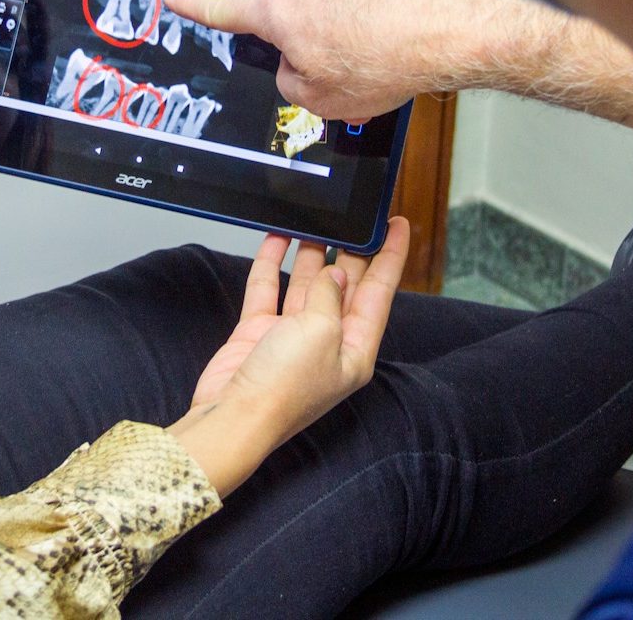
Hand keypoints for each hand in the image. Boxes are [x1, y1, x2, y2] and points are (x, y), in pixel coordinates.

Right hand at [166, 0, 558, 121]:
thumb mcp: (319, 100)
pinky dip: (375, 11)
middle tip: (340, 66)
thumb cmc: (386, 62)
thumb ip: (290, 82)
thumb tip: (295, 67)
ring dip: (347, 25)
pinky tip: (395, 32)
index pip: (226, 9)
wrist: (444, 32)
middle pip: (292, 14)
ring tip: (378, 51)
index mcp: (283, 13)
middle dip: (309, 39)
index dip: (197, 5)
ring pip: (331, 2)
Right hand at [167, 218, 409, 496]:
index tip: (398, 224)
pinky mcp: (260, 332)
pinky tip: (275, 238)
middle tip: (352, 216)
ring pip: (307, 283)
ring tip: (315, 219)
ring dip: (310, 252)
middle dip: (349, 250)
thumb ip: (330, 295)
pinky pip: (269, 289)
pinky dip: (272, 264)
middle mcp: (328, 341)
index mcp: (356, 348)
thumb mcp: (321, 331)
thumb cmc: (284, 389)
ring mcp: (293, 336)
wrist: (234, 416)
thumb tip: (334, 273)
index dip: (391, 256)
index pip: (380, 291)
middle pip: (345, 285)